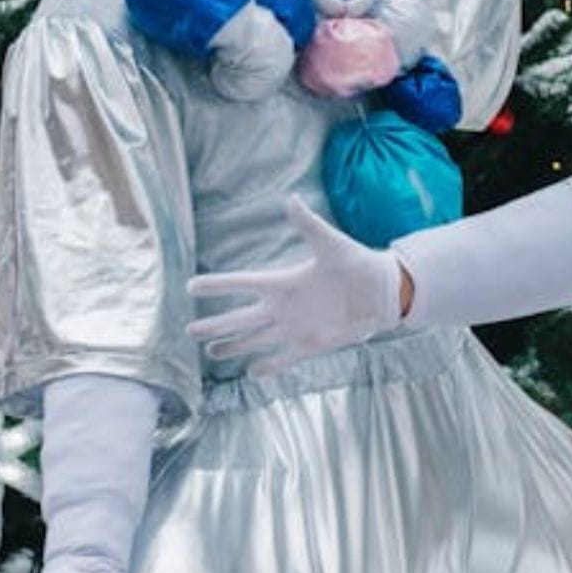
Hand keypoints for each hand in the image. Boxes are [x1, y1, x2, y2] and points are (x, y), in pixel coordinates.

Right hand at [187, 198, 400, 376]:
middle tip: (189, 331)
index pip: (242, 284)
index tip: (189, 287)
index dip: (217, 286)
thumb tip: (291, 199)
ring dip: (234, 347)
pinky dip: (268, 367)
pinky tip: (251, 373)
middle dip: (215, 325)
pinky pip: (283, 359)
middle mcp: (283, 307)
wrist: (382, 291)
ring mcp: (294, 328)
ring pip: (255, 340)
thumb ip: (309, 226)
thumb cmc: (357, 263)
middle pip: (240, 319)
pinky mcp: (310, 345)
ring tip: (211, 353)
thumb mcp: (331, 244)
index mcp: (283, 282)